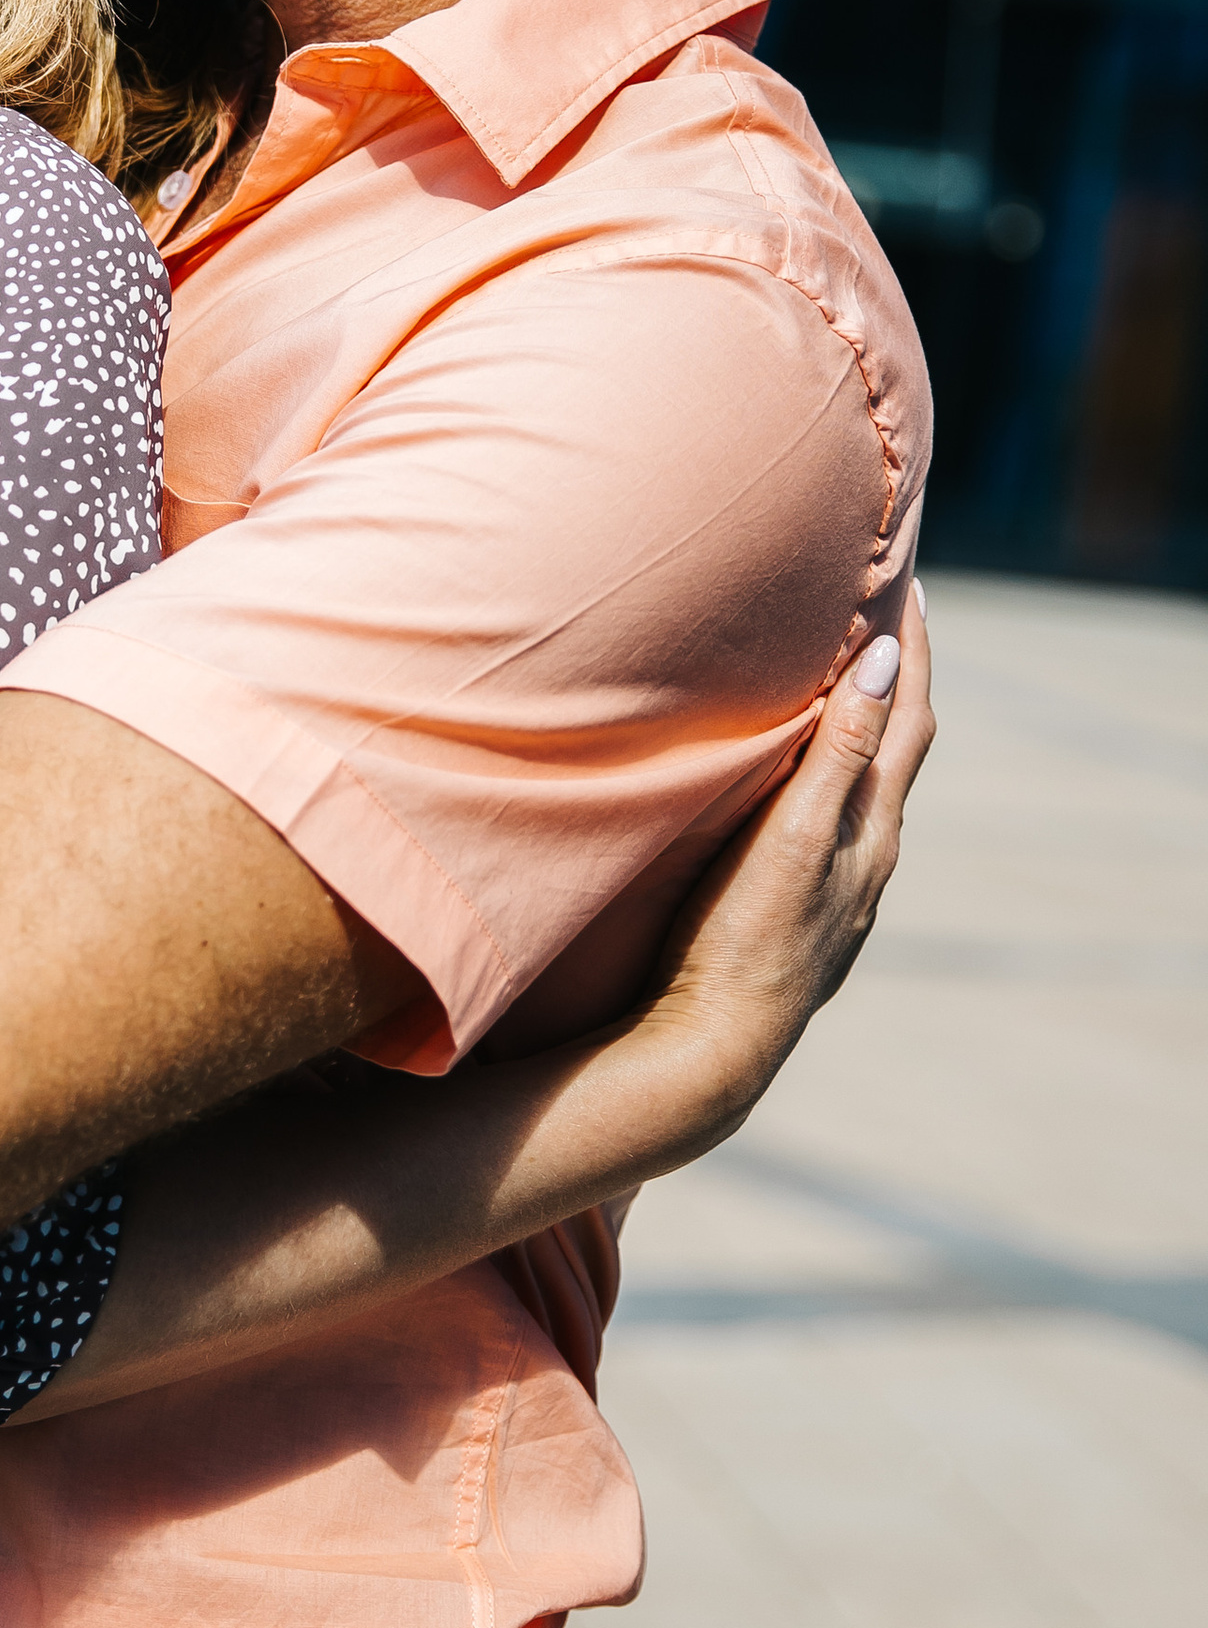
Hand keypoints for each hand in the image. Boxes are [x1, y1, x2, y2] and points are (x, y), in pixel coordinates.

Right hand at [633, 581, 935, 1144]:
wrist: (715, 1044)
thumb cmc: (744, 939)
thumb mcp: (793, 837)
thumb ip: (838, 751)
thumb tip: (884, 661)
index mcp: (871, 827)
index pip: (908, 716)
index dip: (913, 648)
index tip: (910, 583)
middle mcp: (868, 853)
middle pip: (898, 745)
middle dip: (896, 675)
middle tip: (884, 609)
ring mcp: (839, 884)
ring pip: (868, 784)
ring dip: (865, 722)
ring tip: (844, 674)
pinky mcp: (804, 906)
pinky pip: (837, 817)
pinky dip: (836, 770)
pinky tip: (803, 776)